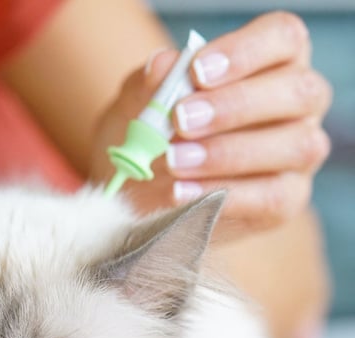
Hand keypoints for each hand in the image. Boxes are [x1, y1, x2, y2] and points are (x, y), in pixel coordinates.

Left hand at [90, 11, 331, 238]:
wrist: (139, 185)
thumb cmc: (152, 128)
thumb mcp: (141, 100)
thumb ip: (152, 83)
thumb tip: (162, 67)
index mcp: (272, 60)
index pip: (281, 37)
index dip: (245, 51)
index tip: (196, 72)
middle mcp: (299, 102)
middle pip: (298, 91)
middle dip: (235, 106)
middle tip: (180, 121)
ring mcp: (299, 151)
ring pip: (295, 146)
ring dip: (229, 153)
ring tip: (173, 161)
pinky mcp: (287, 198)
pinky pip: (273, 197)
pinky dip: (225, 195)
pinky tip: (180, 192)